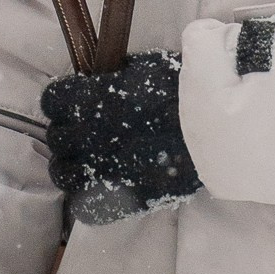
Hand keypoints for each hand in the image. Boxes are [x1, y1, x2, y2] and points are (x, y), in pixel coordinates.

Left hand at [41, 50, 200, 221]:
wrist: (221, 128)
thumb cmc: (186, 89)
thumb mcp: (146, 66)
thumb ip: (116, 75)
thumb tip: (100, 79)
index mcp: (93, 98)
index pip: (53, 101)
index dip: (63, 103)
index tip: (74, 104)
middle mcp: (90, 135)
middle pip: (57, 139)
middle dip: (69, 135)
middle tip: (87, 135)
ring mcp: (103, 170)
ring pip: (64, 174)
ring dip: (73, 167)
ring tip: (91, 164)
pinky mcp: (122, 200)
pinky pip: (88, 206)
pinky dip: (91, 199)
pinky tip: (104, 188)